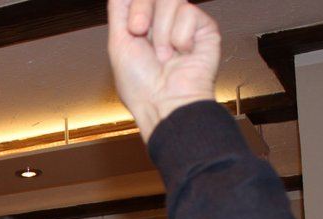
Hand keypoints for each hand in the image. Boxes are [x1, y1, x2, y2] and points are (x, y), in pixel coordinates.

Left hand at [107, 0, 219, 142]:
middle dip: (142, 10)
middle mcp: (164, 23)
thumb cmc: (140, 85)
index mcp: (143, 25)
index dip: (134, 4)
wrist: (165, 104)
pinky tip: (182, 54)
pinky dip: (180, 37)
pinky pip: (189, 12)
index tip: (131, 26)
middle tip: (139, 33)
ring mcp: (185, 24)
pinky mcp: (205, 28)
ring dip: (161, 31)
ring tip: (164, 54)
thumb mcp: (118, 42)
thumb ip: (120, 9)